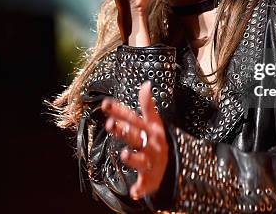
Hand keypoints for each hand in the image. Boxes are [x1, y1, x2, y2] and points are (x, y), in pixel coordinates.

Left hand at [102, 81, 168, 199]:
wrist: (170, 166)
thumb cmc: (155, 140)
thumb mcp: (154, 123)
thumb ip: (147, 105)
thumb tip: (147, 84)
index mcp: (150, 129)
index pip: (133, 118)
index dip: (119, 111)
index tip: (105, 104)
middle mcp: (150, 144)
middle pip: (136, 135)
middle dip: (124, 130)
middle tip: (111, 125)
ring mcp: (151, 161)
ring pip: (141, 159)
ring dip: (133, 158)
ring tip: (123, 155)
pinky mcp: (150, 178)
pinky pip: (145, 184)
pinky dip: (140, 188)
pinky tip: (134, 191)